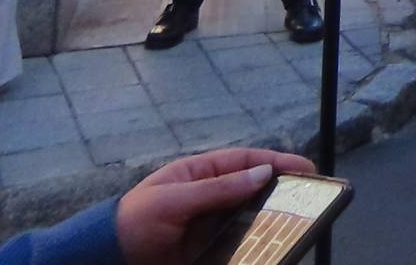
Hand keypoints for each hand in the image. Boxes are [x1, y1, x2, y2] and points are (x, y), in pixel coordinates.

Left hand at [113, 149, 313, 264]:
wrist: (106, 261)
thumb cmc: (135, 223)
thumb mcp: (173, 200)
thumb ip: (218, 188)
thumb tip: (263, 174)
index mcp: (198, 174)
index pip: (244, 161)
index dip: (276, 161)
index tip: (305, 168)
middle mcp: (208, 198)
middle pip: (252, 191)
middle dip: (280, 192)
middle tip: (310, 199)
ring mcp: (208, 227)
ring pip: (249, 219)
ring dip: (270, 222)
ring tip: (298, 225)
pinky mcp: (207, 253)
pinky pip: (237, 246)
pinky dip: (254, 247)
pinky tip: (271, 248)